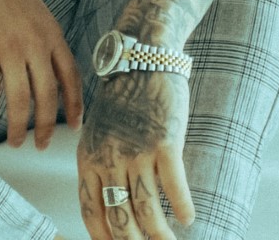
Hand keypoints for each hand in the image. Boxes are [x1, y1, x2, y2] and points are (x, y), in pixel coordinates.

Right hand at [0, 0, 83, 148]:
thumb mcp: (34, 9)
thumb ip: (43, 37)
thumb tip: (47, 68)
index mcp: (51, 31)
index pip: (70, 75)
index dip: (75, 104)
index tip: (74, 124)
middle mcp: (34, 43)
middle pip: (47, 96)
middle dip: (46, 126)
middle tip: (42, 144)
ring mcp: (9, 48)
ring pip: (19, 100)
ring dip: (17, 127)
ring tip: (13, 141)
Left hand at [76, 71, 193, 239]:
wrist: (141, 56)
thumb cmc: (123, 96)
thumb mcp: (98, 130)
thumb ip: (101, 164)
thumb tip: (110, 205)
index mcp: (89, 157)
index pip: (92, 212)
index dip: (104, 239)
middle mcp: (110, 159)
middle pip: (120, 219)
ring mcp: (137, 152)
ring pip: (147, 211)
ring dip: (161, 236)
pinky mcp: (165, 143)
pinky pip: (174, 187)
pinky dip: (182, 207)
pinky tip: (189, 218)